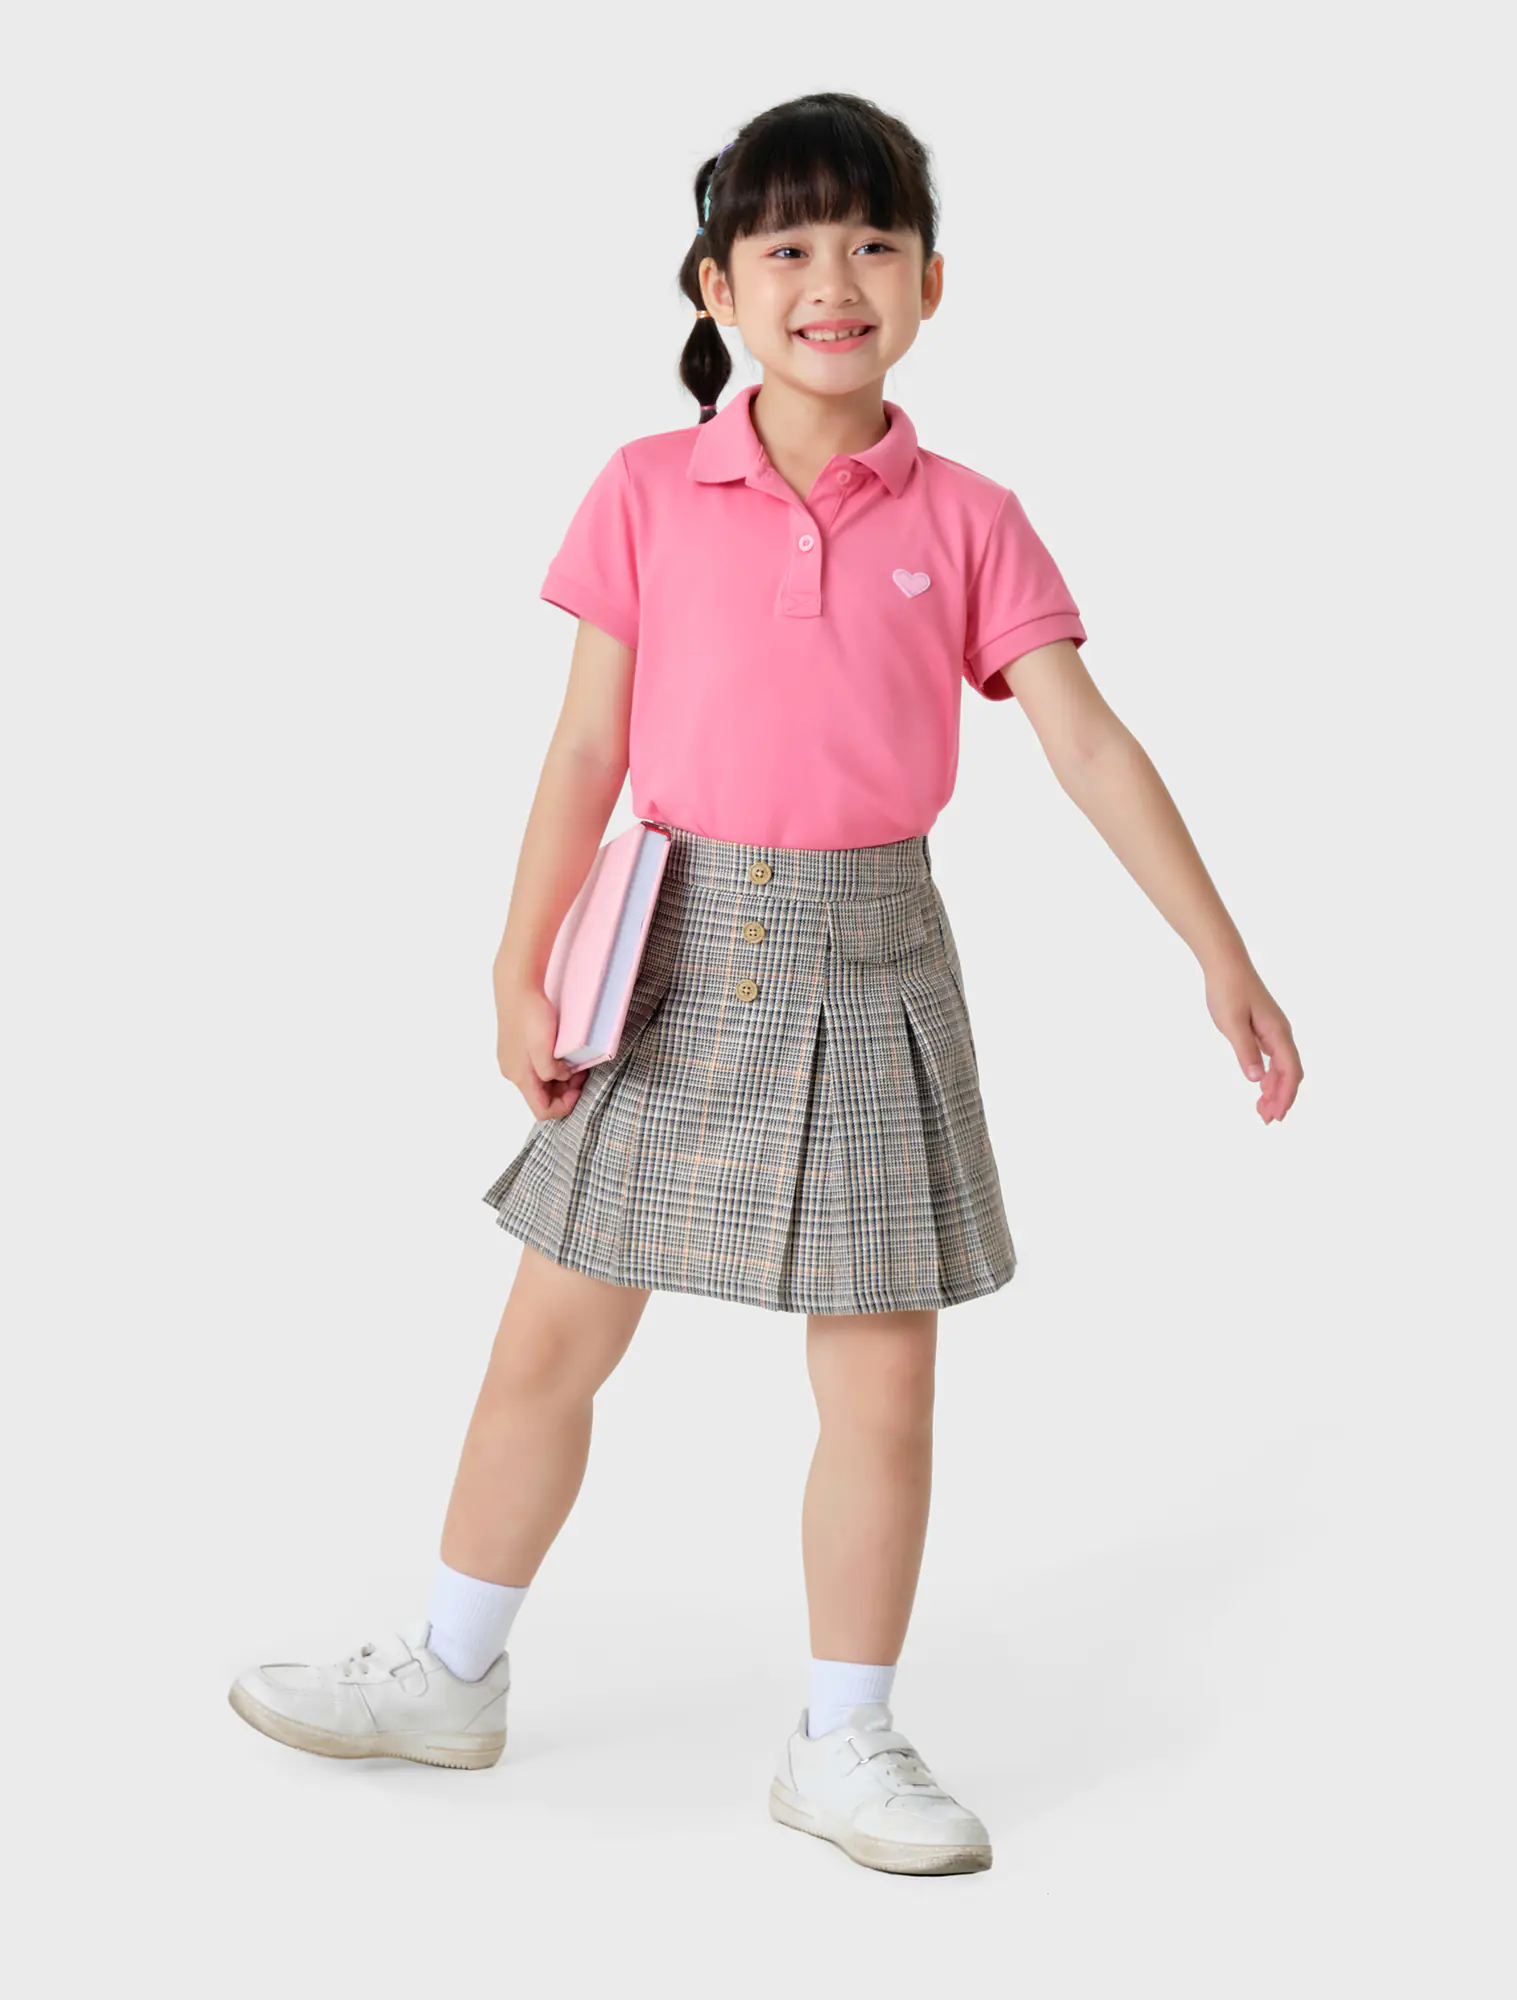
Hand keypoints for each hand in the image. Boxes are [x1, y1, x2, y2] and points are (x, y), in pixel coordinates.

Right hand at [495, 978, 586, 1120]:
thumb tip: (560, 1077)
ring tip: (574, 1062)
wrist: (517, 987)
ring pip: (538, 1082)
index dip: (564, 1106)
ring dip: (559, 1078)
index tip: (579, 1088)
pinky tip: (561, 1052)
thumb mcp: (545, 1049)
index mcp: (519, 1076)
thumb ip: (551, 1071)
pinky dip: (551, 1066)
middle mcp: (512, 1072)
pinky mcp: (515, 1048)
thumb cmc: (530, 1015)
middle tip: (581, 1072)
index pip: (542, 1111)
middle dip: (564, 1091)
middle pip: (541, 1097)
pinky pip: (534, 1067)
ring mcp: (512, 1060)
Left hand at [1204, 960, 1302, 1123]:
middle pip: (1290, 1073)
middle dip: (1281, 1098)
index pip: (1290, 1071)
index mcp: (1277, 1033)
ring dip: (1275, 1089)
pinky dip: (1269, 1075)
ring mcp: (1274, 1031)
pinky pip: (1274, 1058)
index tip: (1276, 1116)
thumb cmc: (1228, 990)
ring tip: (1262, 1110)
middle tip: (1267, 1120)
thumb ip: (1245, 1051)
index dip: (1285, 1096)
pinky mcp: (1264, 1028)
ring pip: (1282, 1067)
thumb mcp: (1231, 1023)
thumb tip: (1256, 1080)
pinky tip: (1260, 1086)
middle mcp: (1281, 1033)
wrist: (1226, 963)